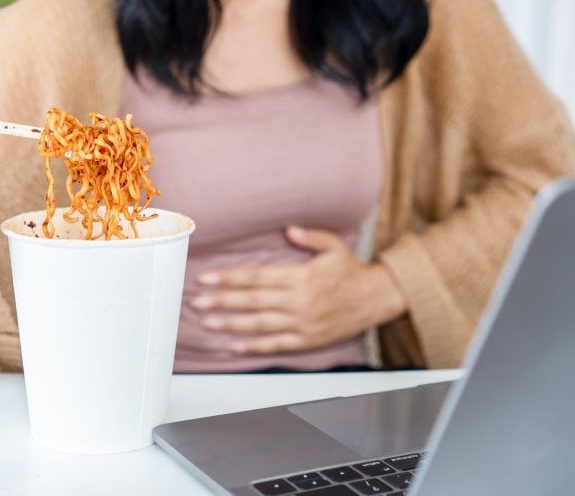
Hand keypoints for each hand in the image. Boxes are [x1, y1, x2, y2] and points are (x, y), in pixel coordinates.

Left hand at [191, 226, 406, 354]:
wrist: (376, 298)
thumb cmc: (351, 271)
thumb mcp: (334, 246)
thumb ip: (310, 236)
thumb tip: (287, 228)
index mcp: (301, 276)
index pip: (257, 277)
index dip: (229, 278)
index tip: (206, 278)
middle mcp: (299, 300)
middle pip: (253, 301)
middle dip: (222, 301)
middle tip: (197, 302)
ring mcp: (302, 322)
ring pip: (260, 324)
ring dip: (231, 324)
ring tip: (208, 322)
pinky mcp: (307, 339)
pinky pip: (277, 344)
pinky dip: (254, 346)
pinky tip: (234, 345)